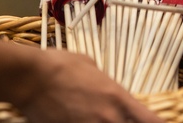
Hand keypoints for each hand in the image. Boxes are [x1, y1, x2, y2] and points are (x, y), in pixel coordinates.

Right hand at [17, 50, 160, 122]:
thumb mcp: (95, 69)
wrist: (32, 77)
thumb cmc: (62, 65)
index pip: (150, 121)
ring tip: (100, 120)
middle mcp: (109, 118)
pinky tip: (80, 121)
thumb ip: (108, 88)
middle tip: (124, 120)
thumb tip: (111, 95)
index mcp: (119, 98)